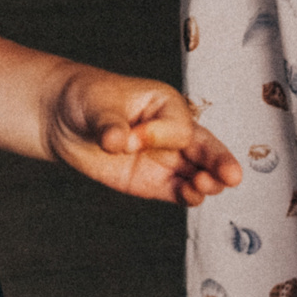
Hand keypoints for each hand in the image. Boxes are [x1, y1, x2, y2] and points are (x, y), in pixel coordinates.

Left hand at [45, 72, 240, 205]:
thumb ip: (110, 125)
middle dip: (220, 162)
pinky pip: (178, 192)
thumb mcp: (96, 105)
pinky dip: (188, 196)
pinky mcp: (153, 182)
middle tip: (232, 176)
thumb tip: (117, 142)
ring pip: (199, 173)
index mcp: (166, 105)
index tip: (128, 139)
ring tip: (204, 186)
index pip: (177, 126)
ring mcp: (166, 159)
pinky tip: (192, 196)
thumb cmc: (86, 100)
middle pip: (206, 148)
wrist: (63, 120)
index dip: (158, 136)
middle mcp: (172, 133)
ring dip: (208, 182)